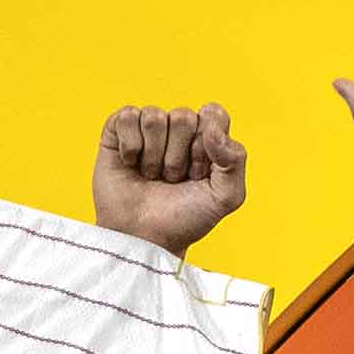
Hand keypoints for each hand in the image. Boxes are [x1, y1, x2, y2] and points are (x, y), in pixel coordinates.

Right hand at [92, 103, 248, 255]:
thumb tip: (212, 129)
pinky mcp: (118, 130)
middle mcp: (179, 128)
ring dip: (153, 156)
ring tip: (152, 176)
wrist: (144, 238)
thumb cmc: (184, 218)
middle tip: (173, 179)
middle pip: (183, 117)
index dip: (206, 145)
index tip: (199, 173)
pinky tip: (131, 164)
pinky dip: (130, 147)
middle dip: (178, 157)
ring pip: (154, 117)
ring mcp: (149, 128)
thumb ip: (235, 159)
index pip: (213, 114)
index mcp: (208, 137)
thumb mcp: (226, 197)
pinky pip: (127, 116)